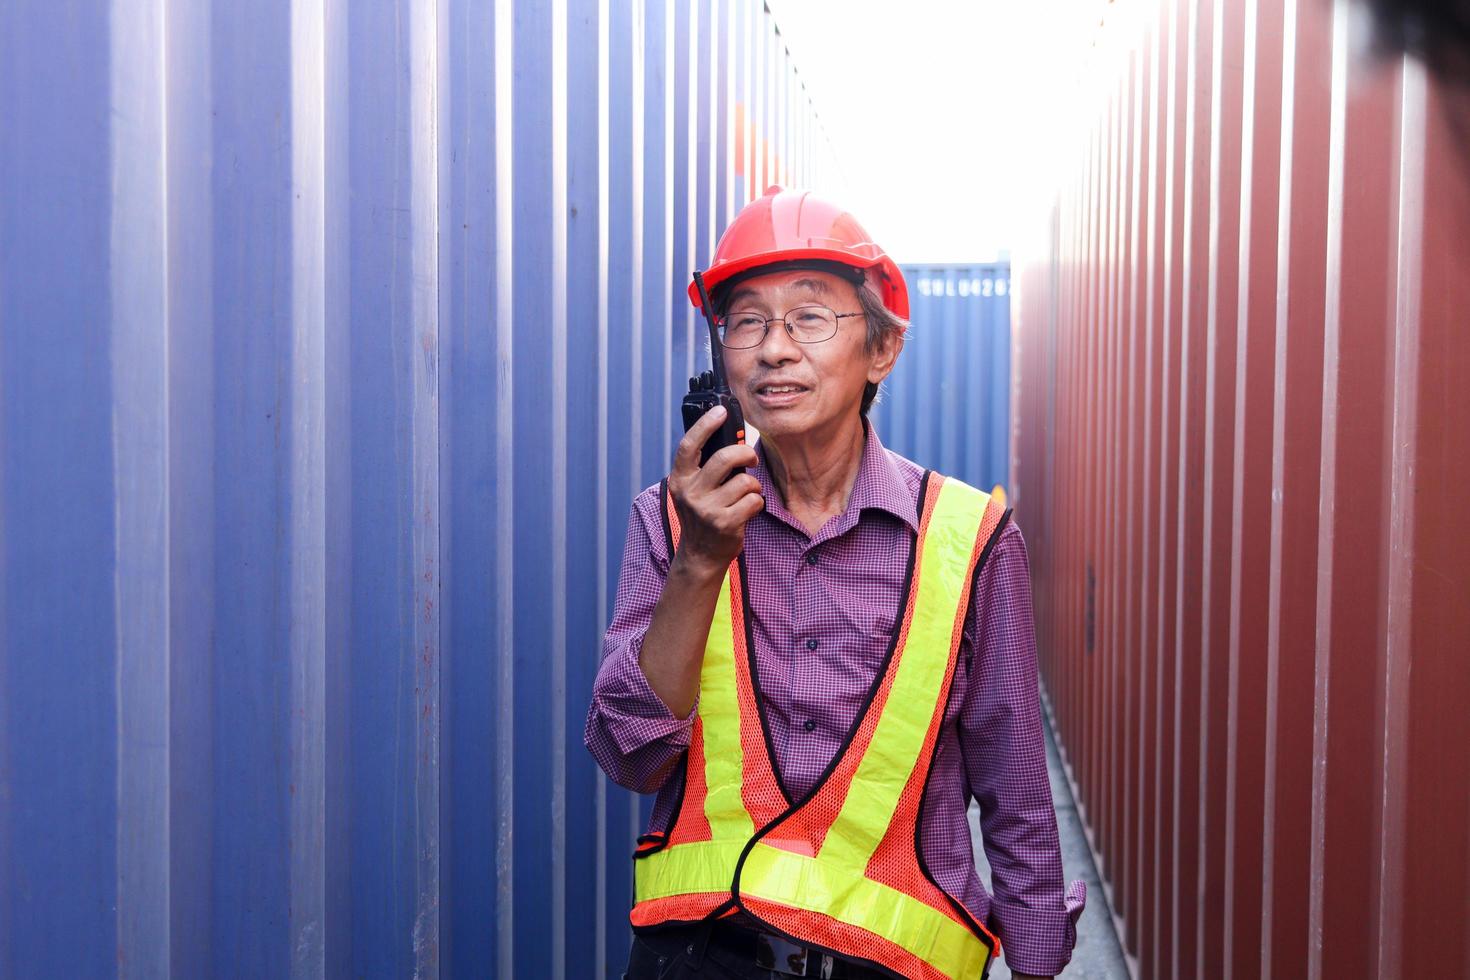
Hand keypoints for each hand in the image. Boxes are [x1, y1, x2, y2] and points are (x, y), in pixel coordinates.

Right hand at [667, 405, 762, 576]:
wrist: (700, 555)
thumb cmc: (702, 515)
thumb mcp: (693, 490)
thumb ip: (704, 468)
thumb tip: (729, 438)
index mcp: (679, 480)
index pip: (689, 446)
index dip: (705, 425)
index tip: (721, 410)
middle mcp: (690, 493)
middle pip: (724, 458)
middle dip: (745, 453)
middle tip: (751, 458)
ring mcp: (707, 510)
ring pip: (744, 481)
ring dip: (752, 486)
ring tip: (746, 495)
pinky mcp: (725, 524)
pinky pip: (754, 501)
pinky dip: (756, 504)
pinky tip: (747, 511)